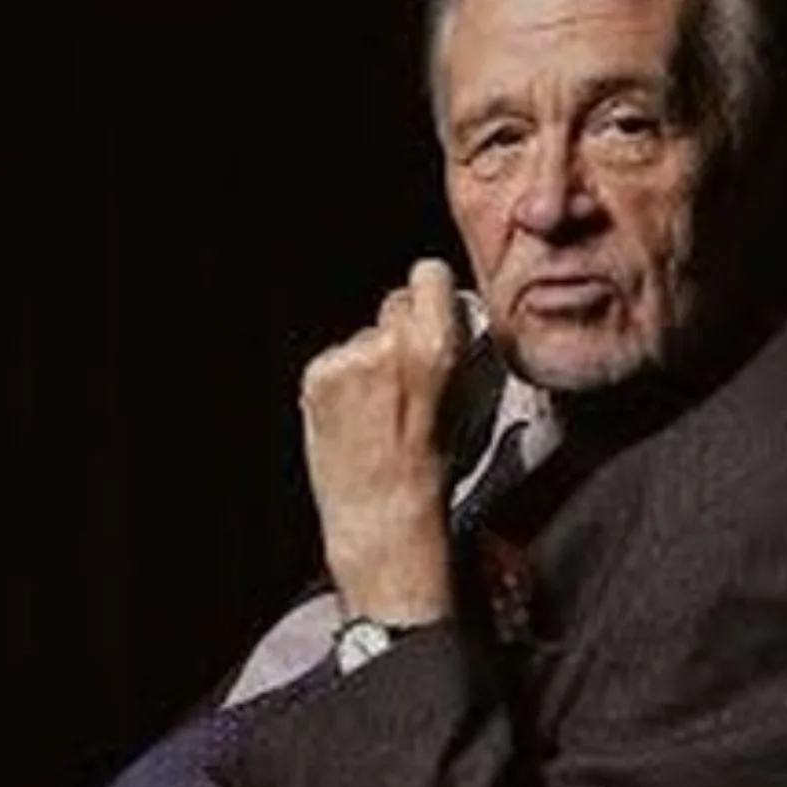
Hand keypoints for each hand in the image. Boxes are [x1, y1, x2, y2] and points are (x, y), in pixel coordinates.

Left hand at [300, 259, 467, 623]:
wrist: (382, 512)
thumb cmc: (432, 467)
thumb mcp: (469, 397)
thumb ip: (453, 344)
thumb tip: (448, 314)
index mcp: (434, 345)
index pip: (429, 274)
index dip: (431, 295)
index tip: (433, 313)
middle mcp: (387, 344)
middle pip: (394, 301)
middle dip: (399, 330)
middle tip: (406, 376)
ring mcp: (346, 359)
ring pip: (362, 335)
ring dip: (369, 361)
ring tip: (379, 408)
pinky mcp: (316, 376)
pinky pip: (335, 359)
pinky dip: (343, 382)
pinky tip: (355, 415)